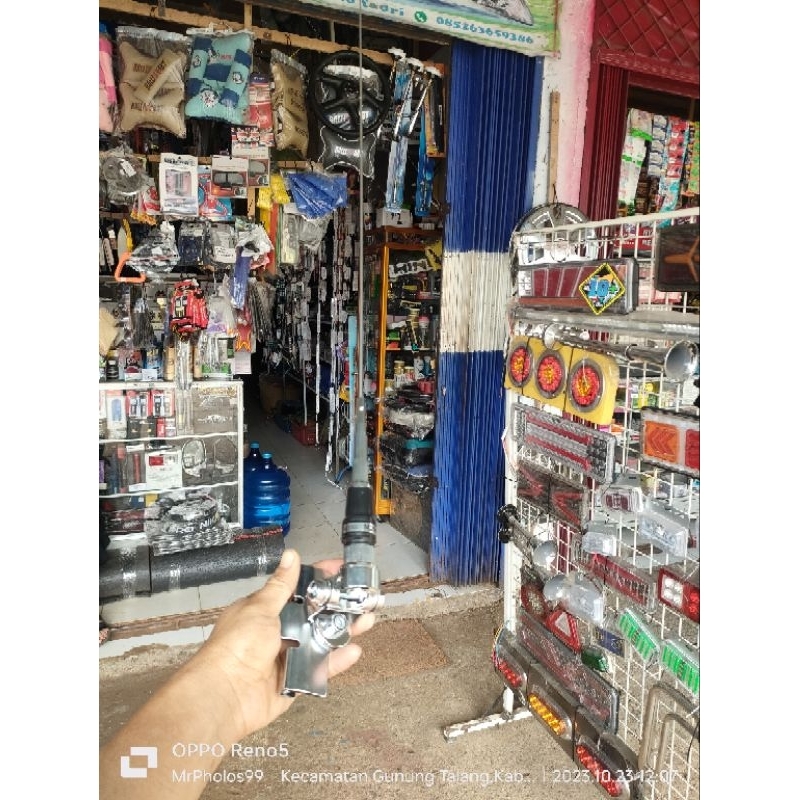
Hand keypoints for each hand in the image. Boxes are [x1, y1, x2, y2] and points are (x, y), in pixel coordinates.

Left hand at [187, 548, 374, 739]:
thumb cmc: (235, 648)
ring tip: (366, 619)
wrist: (226, 695)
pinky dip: (337, 660)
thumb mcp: (261, 608)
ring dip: (344, 630)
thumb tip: (290, 556)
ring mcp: (289, 655)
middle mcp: (279, 631)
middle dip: (339, 606)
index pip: (299, 588)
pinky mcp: (297, 679)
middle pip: (315, 615)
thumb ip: (281, 585)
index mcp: (267, 610)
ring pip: (322, 639)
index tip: (341, 569)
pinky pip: (322, 668)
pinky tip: (353, 651)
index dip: (321, 578)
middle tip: (361, 597)